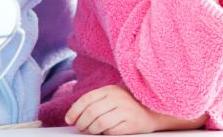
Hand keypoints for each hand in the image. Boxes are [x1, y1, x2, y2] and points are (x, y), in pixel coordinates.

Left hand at [65, 86, 203, 133]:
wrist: (153, 109)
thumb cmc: (128, 103)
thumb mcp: (112, 96)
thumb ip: (96, 101)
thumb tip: (75, 114)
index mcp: (110, 89)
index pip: (87, 99)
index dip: (75, 110)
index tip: (69, 119)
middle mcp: (117, 98)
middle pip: (91, 112)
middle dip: (82, 123)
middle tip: (81, 128)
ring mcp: (125, 110)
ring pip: (99, 123)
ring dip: (92, 129)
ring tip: (92, 130)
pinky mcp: (131, 123)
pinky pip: (111, 131)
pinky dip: (105, 133)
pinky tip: (105, 132)